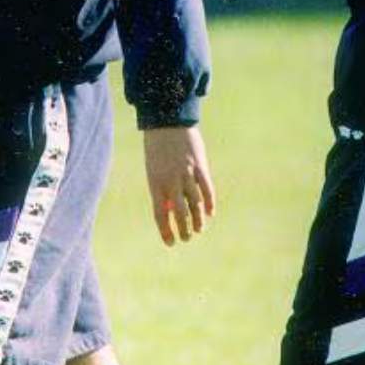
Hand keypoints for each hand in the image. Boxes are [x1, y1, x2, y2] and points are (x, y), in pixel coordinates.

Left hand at [141, 125, 216, 245]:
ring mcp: (187, 174)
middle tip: (187, 238)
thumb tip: (170, 210)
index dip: (166, 231)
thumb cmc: (157, 148)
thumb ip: (162, 189)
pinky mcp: (200, 166)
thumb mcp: (154, 169)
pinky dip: (209, 203)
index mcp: (156, 183)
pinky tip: (210, 213)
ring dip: (198, 220)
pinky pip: (207, 189)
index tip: (170, 243)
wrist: (167, 121)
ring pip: (195, 204)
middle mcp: (171, 181)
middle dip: (184, 229)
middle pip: (180, 213)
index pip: (160, 214)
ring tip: (199, 229)